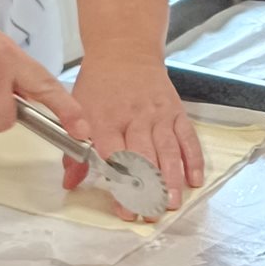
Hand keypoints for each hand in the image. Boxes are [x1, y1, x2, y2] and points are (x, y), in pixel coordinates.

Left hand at [68, 59, 203, 211]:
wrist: (125, 50)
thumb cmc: (99, 85)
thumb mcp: (78, 111)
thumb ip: (73, 150)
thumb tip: (70, 183)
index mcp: (105, 120)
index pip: (114, 158)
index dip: (121, 187)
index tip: (125, 210)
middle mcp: (133, 118)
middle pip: (144, 158)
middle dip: (149, 189)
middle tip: (151, 214)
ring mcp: (157, 115)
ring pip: (167, 150)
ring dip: (171, 179)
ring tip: (172, 203)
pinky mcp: (175, 112)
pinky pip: (187, 138)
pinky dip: (193, 160)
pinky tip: (194, 180)